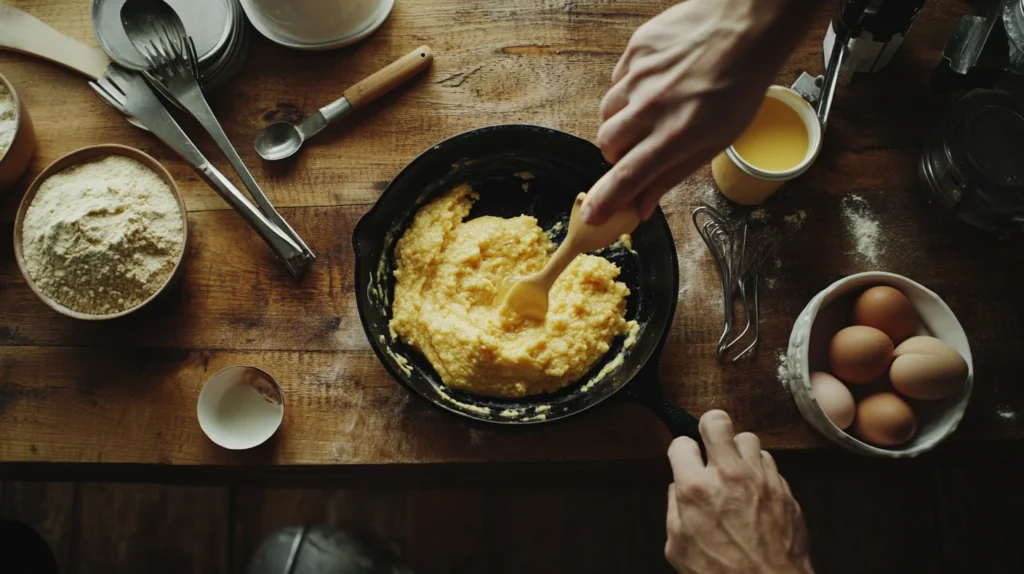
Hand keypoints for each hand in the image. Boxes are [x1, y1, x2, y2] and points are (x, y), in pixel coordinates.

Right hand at [585, 0, 817, 223]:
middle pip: (608, 145)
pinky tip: (656, 84)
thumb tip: (642, 206)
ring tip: (652, 111)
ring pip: (608, 113)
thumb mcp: (714, 141)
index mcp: (676, 134)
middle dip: (617, 154)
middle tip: (640, 148)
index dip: (605, 200)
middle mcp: (652, 106)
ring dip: (622, 122)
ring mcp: (640, 75)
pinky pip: (617, 81)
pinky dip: (629, 91)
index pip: (626, 176)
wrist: (747, 26)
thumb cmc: (739, 86)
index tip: (592, 215)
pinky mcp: (635, 50)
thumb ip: (671, 175)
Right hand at [665, 410, 812, 573]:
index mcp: (695, 489)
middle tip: (710, 442)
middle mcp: (728, 475)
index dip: (681, 452)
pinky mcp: (783, 488)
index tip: (685, 460)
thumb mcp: (678, 547)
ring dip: (738, 451)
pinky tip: (754, 489)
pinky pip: (770, 463)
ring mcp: (760, 479)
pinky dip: (759, 471)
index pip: (681, 443)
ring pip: (748, 438)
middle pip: (717, 421)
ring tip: (735, 469)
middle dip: (710, 428)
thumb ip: (674, 510)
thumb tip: (677, 490)